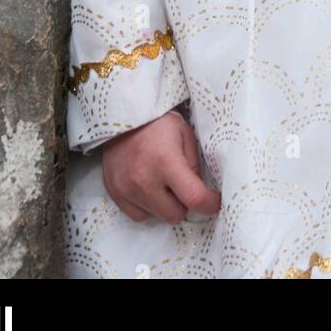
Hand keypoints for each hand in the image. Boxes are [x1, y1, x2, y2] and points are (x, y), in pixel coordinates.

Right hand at [101, 109, 222, 223]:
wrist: (123, 114)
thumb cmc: (158, 122)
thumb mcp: (185, 134)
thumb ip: (194, 165)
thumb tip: (201, 193)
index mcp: (166, 161)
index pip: (194, 197)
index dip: (210, 204)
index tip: (215, 201)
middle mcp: (145, 179)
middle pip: (175, 215)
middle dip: (183, 203)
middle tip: (182, 185)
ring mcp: (127, 188)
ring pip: (157, 216)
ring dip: (165, 204)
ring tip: (161, 180)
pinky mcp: (115, 193)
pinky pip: (139, 215)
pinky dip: (147, 206)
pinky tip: (148, 187)